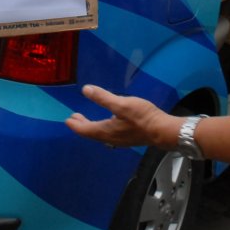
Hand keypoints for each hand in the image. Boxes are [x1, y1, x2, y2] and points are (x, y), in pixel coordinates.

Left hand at [65, 85, 181, 149]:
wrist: (162, 130)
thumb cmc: (142, 117)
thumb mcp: (121, 104)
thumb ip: (103, 97)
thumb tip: (85, 90)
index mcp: (105, 131)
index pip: (85, 129)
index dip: (75, 124)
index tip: (67, 120)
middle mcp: (110, 138)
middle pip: (91, 133)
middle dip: (82, 125)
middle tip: (74, 118)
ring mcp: (119, 140)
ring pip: (100, 134)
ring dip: (92, 127)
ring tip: (88, 120)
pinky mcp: (128, 138)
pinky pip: (109, 134)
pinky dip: (102, 128)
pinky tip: (108, 122)